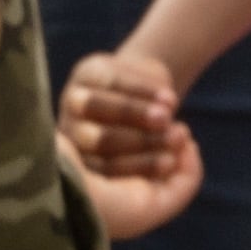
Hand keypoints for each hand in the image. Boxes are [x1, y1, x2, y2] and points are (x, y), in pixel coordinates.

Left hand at [59, 46, 204, 234]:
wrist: (148, 87)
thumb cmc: (157, 134)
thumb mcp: (162, 161)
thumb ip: (171, 179)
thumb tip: (182, 165)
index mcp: (78, 164)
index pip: (102, 171)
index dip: (138, 167)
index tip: (170, 165)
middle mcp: (67, 132)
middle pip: (96, 138)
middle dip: (138, 138)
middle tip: (175, 136)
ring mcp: (72, 99)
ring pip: (99, 107)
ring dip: (136, 112)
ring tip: (169, 115)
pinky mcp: (88, 70)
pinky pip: (113, 81)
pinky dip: (143, 89)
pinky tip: (169, 98)